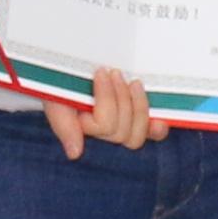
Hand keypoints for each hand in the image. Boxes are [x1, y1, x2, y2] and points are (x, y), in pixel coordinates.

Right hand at [44, 67, 167, 155]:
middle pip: (122, 133)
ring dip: (138, 106)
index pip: (105, 125)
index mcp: (82, 131)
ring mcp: (121, 129)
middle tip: (114, 73)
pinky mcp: (137, 121)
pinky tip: (160, 122)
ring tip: (132, 82)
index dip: (107, 99)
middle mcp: (101, 135)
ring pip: (136, 135)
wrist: (73, 65)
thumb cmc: (61, 82)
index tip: (101, 72)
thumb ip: (63, 125)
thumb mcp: (57, 99)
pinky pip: (152, 136)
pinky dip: (156, 130)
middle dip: (122, 99)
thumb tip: (75, 153)